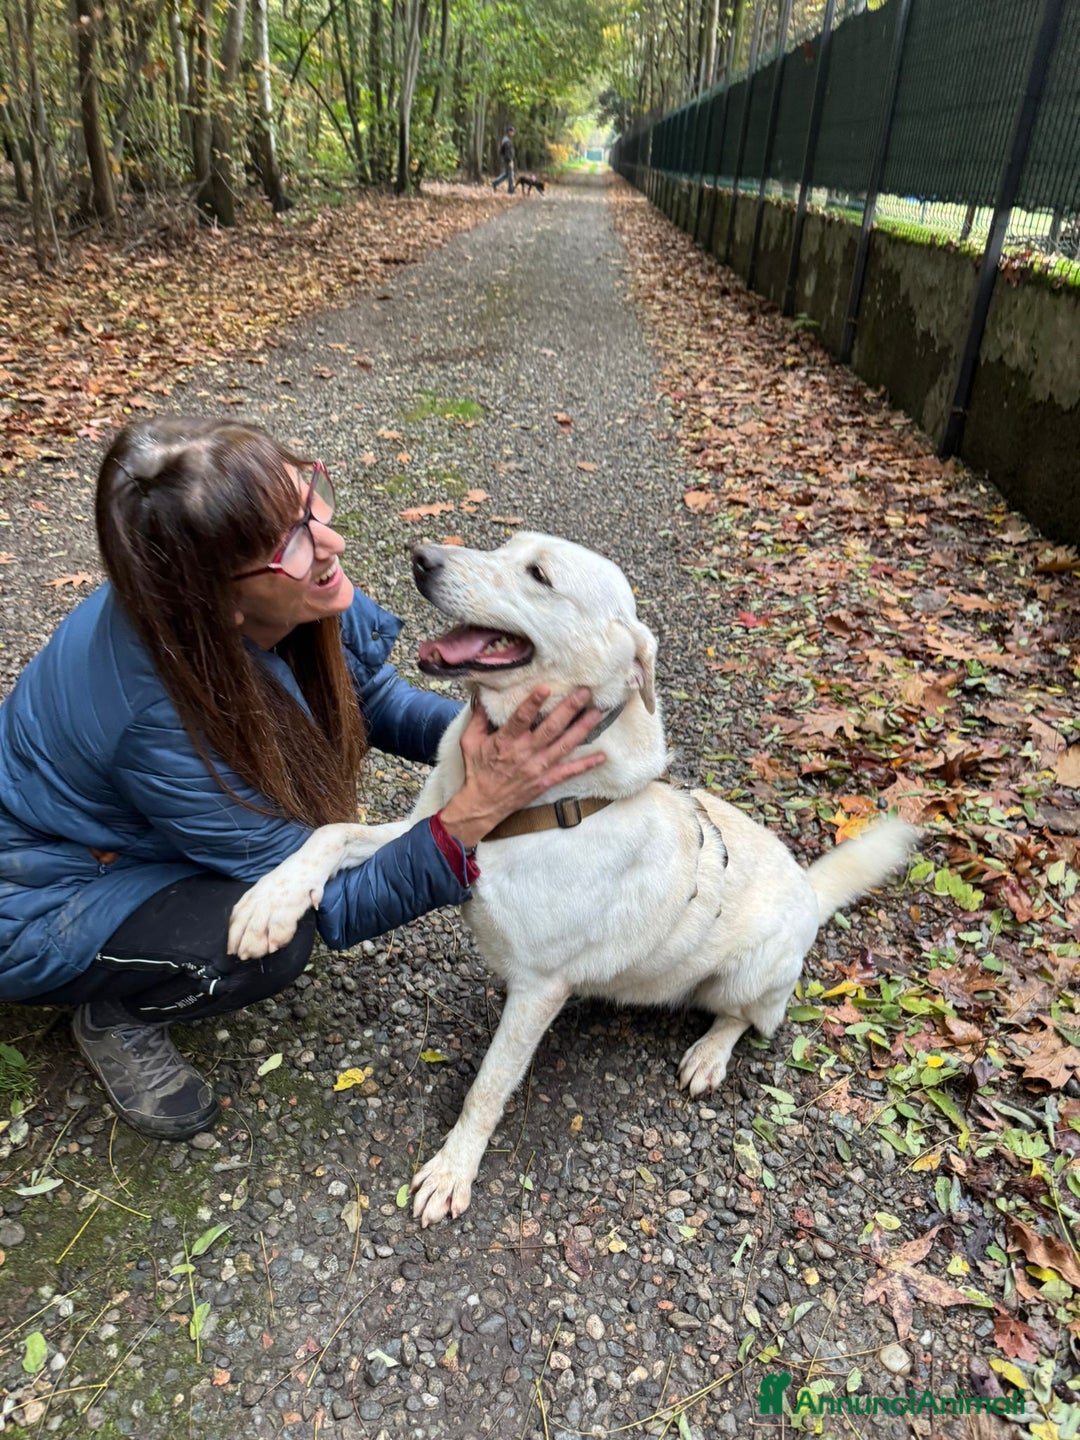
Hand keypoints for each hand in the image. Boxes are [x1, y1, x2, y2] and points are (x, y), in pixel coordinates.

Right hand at [437, 686, 605, 847]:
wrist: (483, 804)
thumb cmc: (477, 770)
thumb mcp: (469, 741)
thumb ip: (478, 718)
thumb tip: (484, 694)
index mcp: (506, 741)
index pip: (521, 718)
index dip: (533, 703)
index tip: (546, 687)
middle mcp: (525, 753)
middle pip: (551, 728)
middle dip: (569, 709)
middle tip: (585, 692)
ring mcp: (538, 768)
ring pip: (565, 745)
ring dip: (582, 729)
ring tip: (597, 713)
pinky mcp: (546, 781)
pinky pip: (569, 772)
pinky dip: (586, 764)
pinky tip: (602, 756)